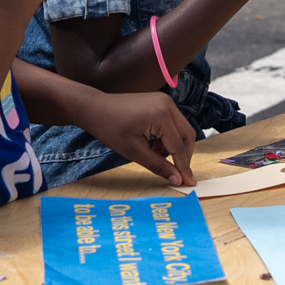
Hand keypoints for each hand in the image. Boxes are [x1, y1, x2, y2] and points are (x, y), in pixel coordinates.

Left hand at [78, 89, 196, 186]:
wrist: (95, 108)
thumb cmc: (110, 129)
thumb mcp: (134, 152)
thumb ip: (158, 166)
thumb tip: (177, 179)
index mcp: (161, 116)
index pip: (179, 147)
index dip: (184, 167)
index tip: (190, 183)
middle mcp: (167, 105)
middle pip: (187, 135)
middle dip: (183, 156)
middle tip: (176, 172)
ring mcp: (165, 101)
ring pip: (181, 129)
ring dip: (175, 146)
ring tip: (156, 155)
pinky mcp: (161, 101)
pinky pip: (173, 122)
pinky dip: (169, 137)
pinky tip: (154, 145)